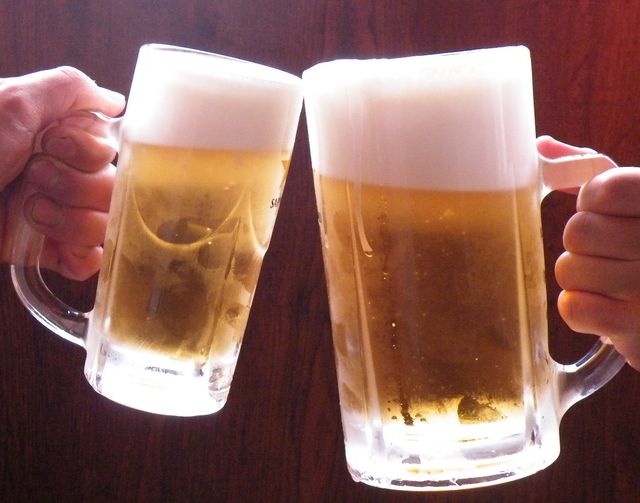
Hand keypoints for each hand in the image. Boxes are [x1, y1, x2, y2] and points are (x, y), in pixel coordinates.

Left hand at [0, 66, 124, 279]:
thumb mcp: (10, 103)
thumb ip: (67, 88)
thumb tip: (116, 102)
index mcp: (56, 140)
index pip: (108, 150)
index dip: (88, 152)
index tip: (52, 145)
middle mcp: (60, 175)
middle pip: (111, 188)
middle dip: (76, 186)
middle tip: (33, 178)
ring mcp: (56, 215)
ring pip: (104, 223)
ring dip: (72, 221)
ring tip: (31, 212)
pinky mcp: (46, 250)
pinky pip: (90, 259)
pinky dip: (80, 256)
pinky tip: (58, 247)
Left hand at [538, 135, 639, 369]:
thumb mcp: (638, 200)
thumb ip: (593, 170)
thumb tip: (540, 146)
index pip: (600, 190)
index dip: (593, 204)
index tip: (611, 214)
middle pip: (577, 232)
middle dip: (586, 245)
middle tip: (615, 255)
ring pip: (568, 271)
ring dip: (583, 278)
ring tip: (614, 283)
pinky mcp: (637, 329)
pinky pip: (571, 308)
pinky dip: (581, 310)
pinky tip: (609, 308)